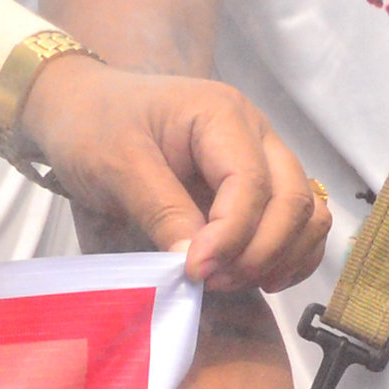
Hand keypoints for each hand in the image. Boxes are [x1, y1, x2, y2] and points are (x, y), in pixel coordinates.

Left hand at [22, 59, 332, 289]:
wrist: (82, 106)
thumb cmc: (94, 125)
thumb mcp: (115, 165)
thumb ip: (160, 210)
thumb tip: (199, 263)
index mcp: (221, 115)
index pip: (251, 183)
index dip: (231, 236)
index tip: (195, 272)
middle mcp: (255, 132)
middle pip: (291, 200)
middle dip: (259, 252)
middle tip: (211, 282)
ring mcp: (263, 157)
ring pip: (307, 212)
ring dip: (281, 256)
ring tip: (231, 281)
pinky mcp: (260, 184)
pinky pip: (300, 221)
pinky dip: (291, 254)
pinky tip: (258, 279)